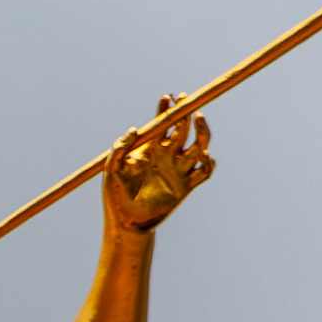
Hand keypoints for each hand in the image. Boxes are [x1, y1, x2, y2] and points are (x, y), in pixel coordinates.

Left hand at [103, 94, 214, 233]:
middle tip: (186, 101)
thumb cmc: (116, 196)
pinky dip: (209, 162)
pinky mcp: (186, 187)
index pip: (162, 125)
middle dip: (186, 113)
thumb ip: (120, 148)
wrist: (126, 222)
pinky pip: (205, 172)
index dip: (166, 110)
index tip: (168, 98)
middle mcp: (167, 157)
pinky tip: (204, 156)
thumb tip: (135, 129)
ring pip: (199, 146)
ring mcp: (178, 171)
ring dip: (202, 131)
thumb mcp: (112, 169)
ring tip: (199, 120)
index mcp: (150, 150)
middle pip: (184, 130)